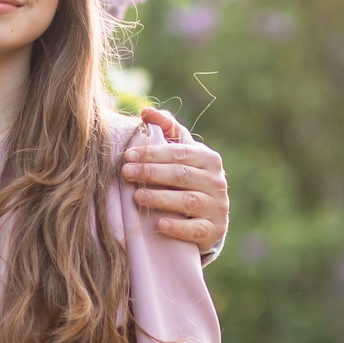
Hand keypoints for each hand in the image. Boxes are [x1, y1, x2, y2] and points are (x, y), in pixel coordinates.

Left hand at [123, 107, 228, 252]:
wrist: (206, 217)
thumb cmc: (187, 179)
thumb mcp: (181, 154)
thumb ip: (167, 130)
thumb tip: (146, 111)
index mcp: (209, 159)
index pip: (178, 153)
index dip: (152, 153)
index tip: (128, 155)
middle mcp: (217, 182)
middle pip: (181, 175)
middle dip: (151, 172)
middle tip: (126, 173)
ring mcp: (217, 207)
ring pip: (188, 201)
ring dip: (161, 198)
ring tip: (136, 197)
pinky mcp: (214, 230)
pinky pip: (196, 229)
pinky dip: (178, 227)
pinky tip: (160, 224)